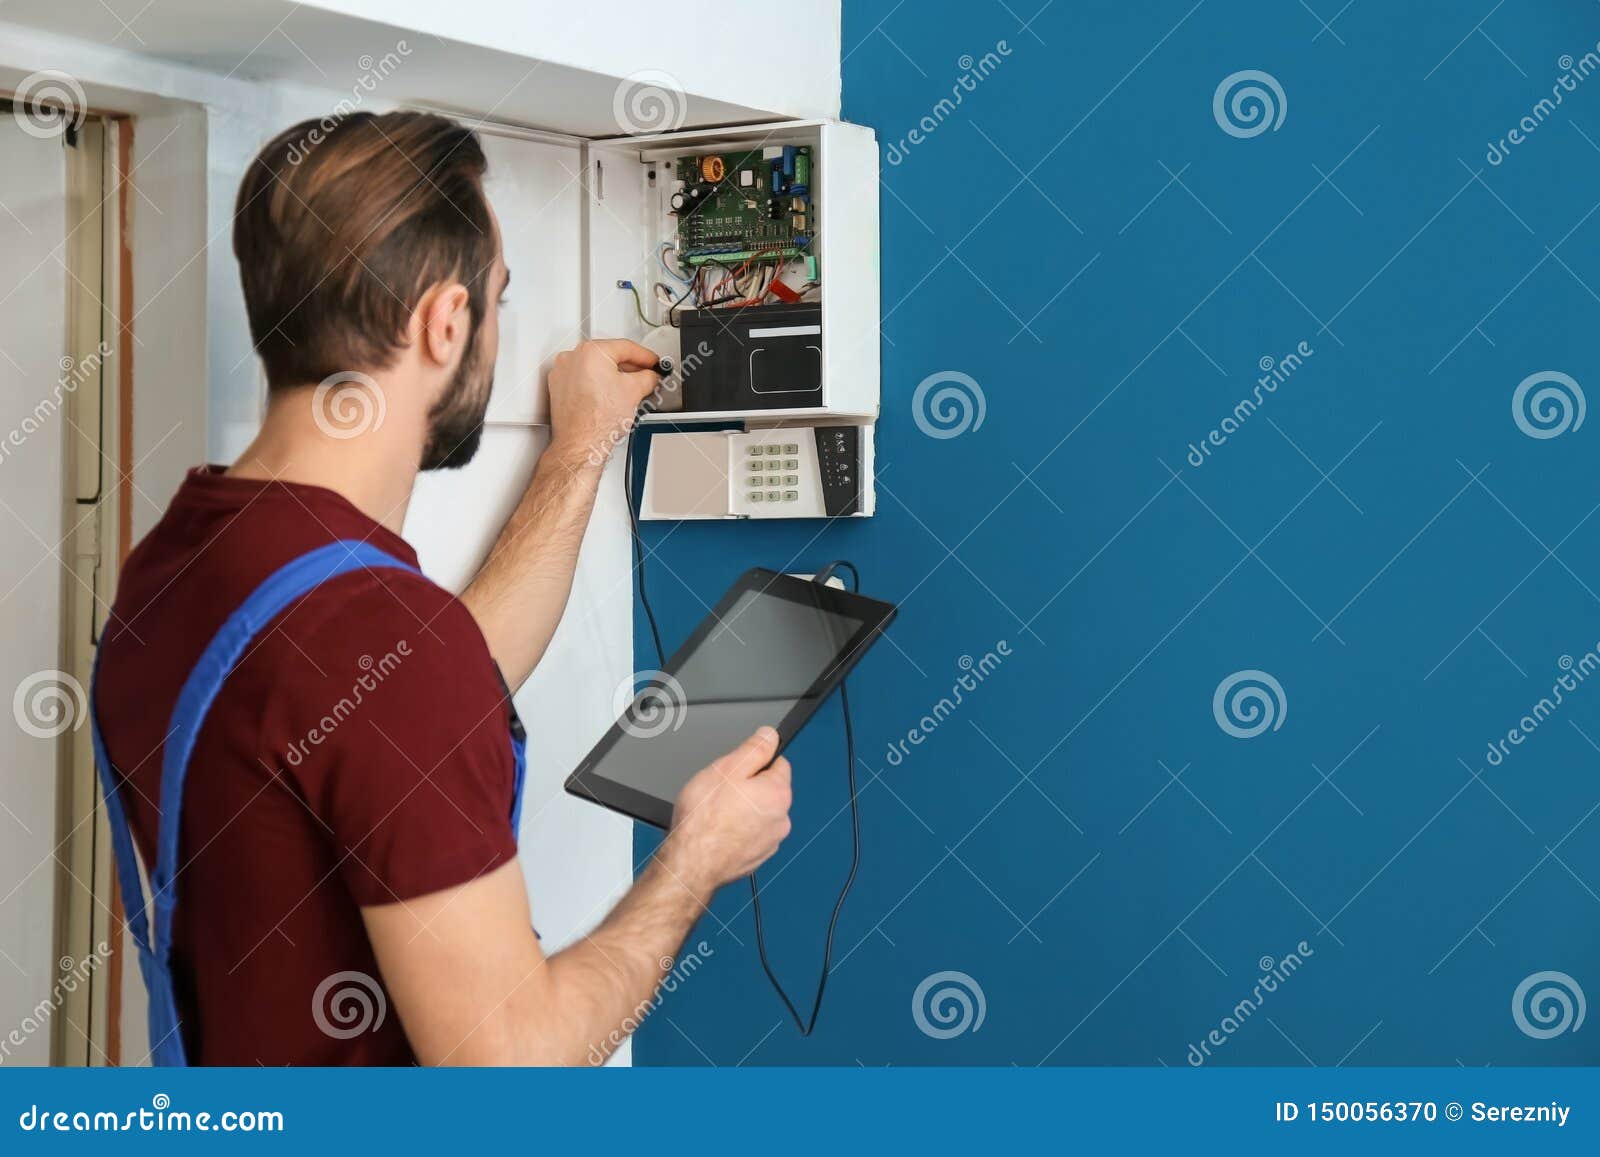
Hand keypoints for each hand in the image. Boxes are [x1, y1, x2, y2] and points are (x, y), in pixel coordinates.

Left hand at [546, 339, 660, 462]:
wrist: (580, 444)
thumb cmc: (598, 421)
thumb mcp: (635, 392)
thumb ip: (648, 377)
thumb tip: (651, 376)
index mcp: (591, 352)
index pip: (626, 347)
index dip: (645, 356)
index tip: (653, 362)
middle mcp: (572, 358)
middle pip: (609, 355)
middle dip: (630, 367)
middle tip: (646, 376)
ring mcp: (562, 373)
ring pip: (595, 368)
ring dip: (614, 376)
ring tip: (629, 390)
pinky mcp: (559, 388)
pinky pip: (583, 379)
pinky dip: (597, 384)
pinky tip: (610, 397)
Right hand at [662, 727, 792, 897]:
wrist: (691, 864)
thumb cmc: (704, 818)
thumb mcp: (727, 768)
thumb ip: (754, 749)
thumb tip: (770, 735)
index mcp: (778, 793)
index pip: (779, 763)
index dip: (755, 762)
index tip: (736, 769)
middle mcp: (782, 819)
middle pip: (769, 790)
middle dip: (748, 788)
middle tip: (721, 792)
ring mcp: (770, 842)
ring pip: (759, 814)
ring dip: (743, 811)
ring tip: (716, 814)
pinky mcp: (757, 857)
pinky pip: (750, 835)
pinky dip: (738, 832)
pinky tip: (717, 832)